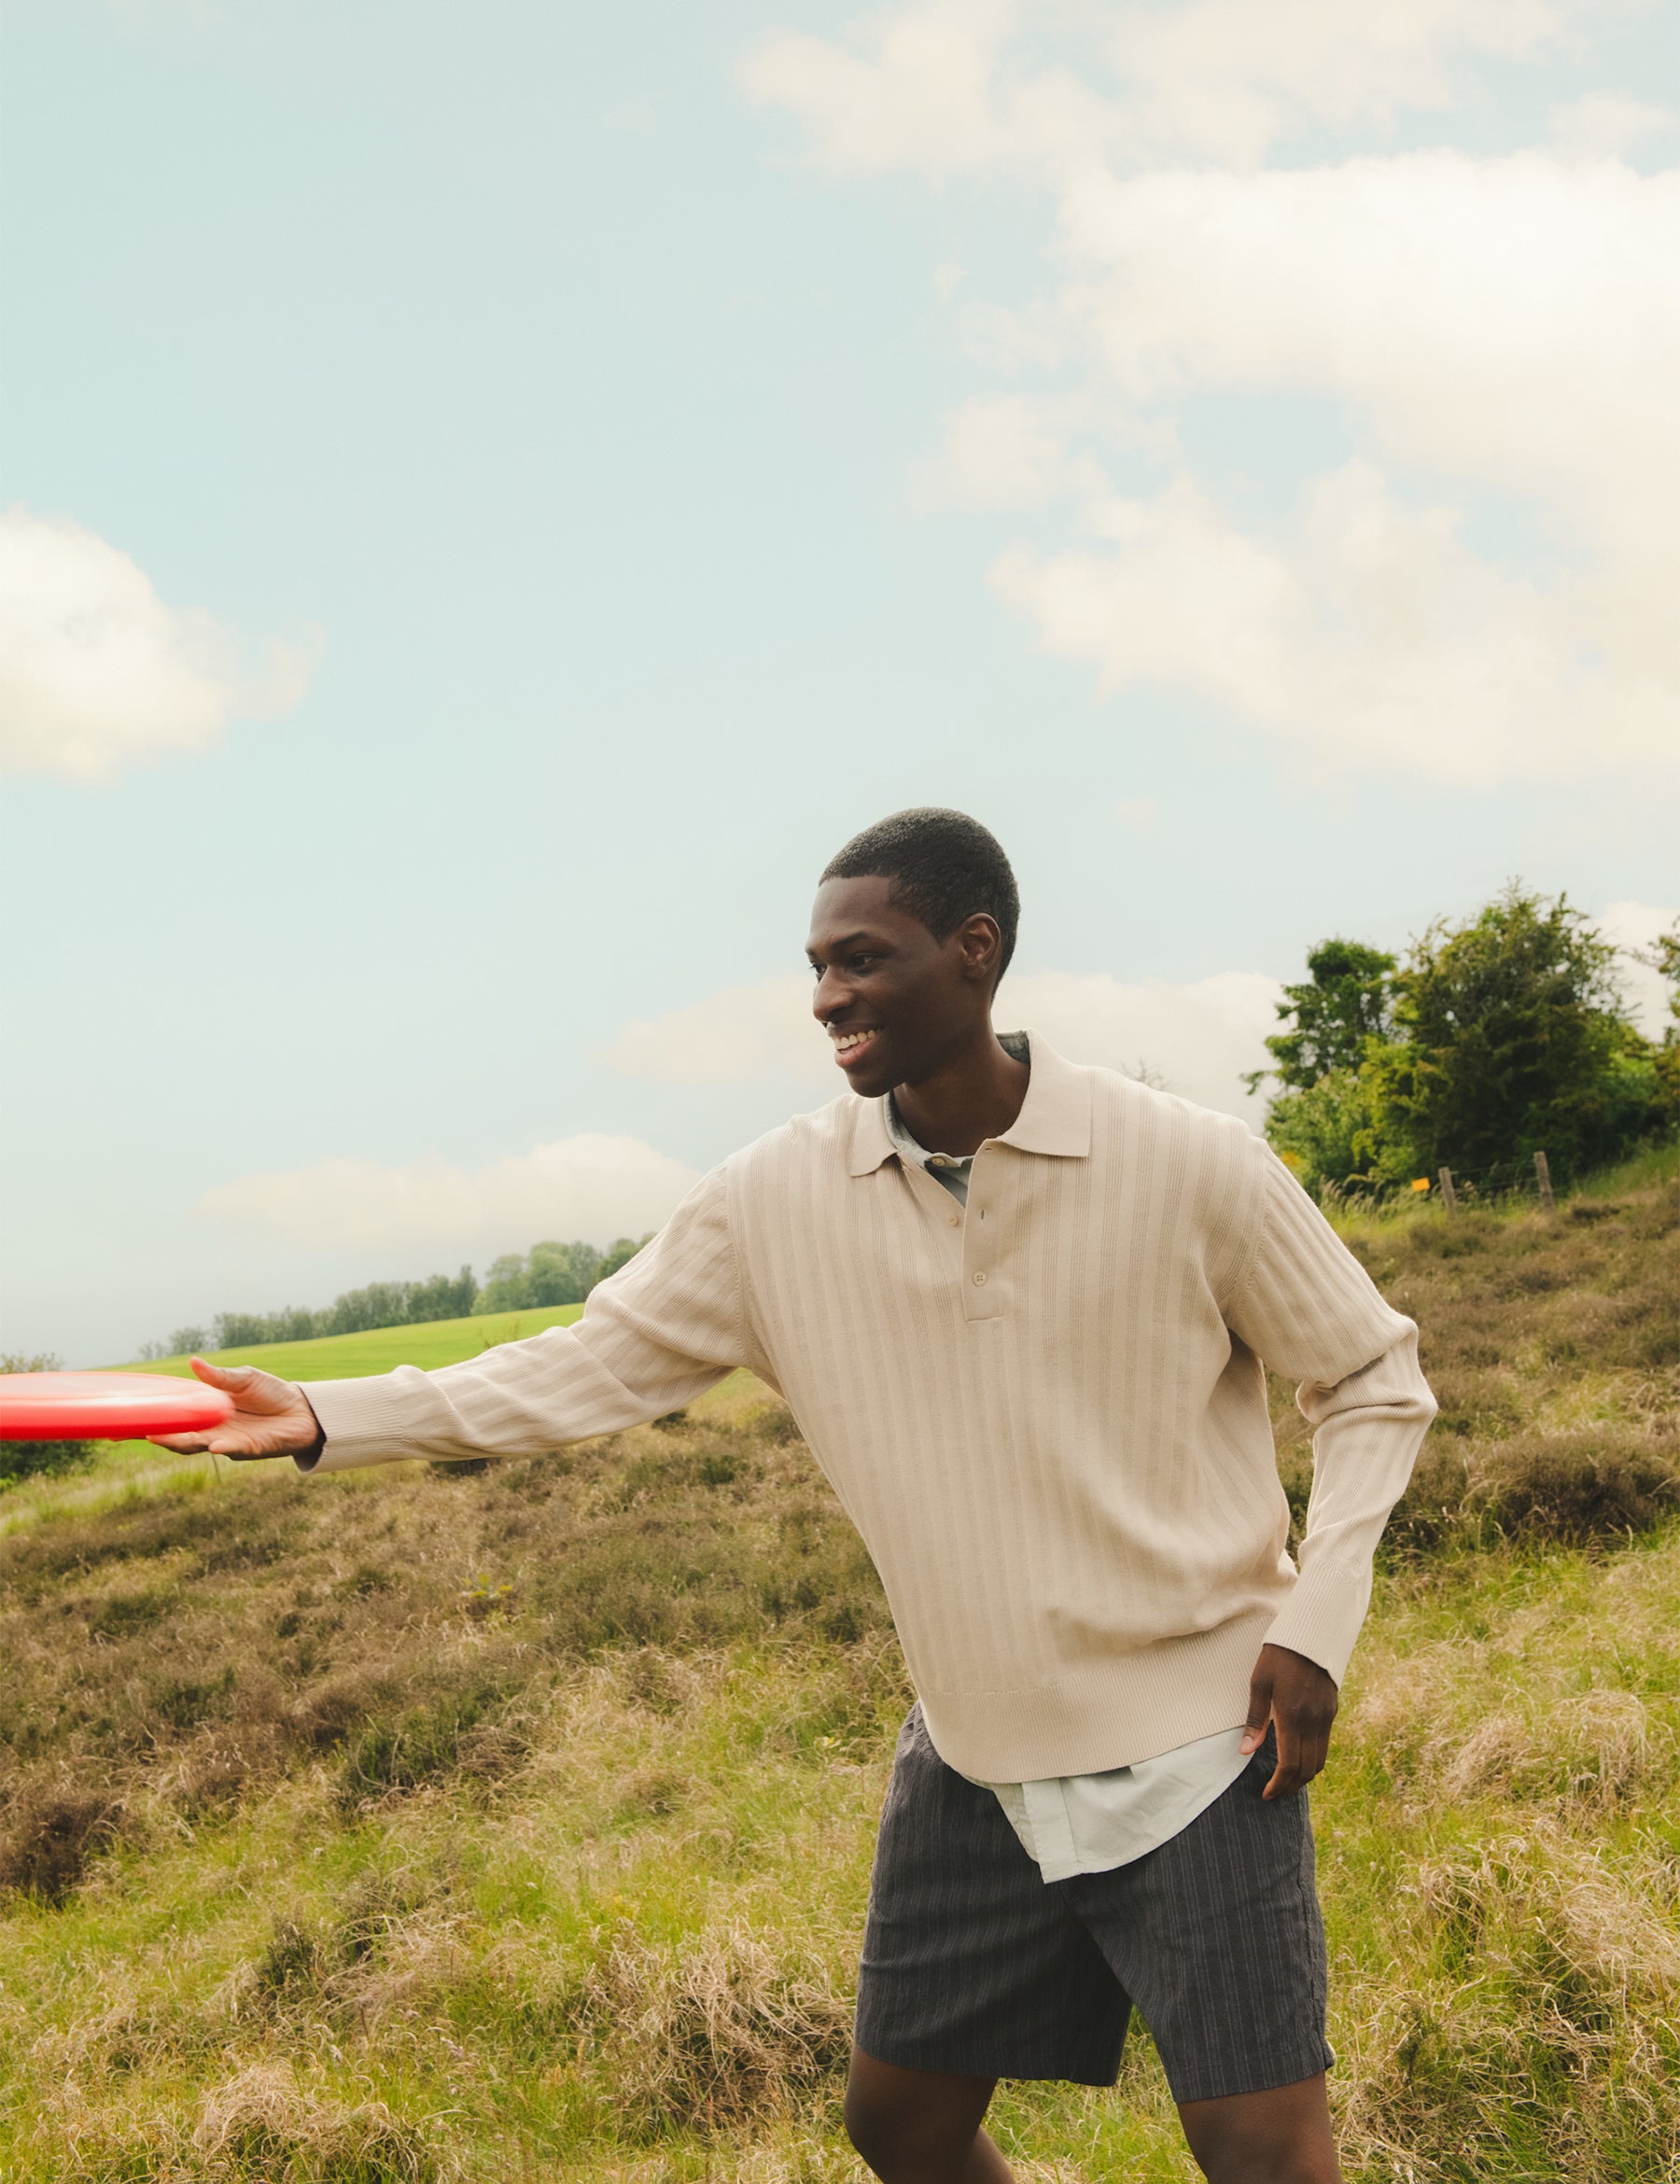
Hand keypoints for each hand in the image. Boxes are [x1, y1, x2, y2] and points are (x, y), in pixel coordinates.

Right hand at [148, 1358, 321, 1461]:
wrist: (303, 1410)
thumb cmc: (270, 1393)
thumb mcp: (244, 1379)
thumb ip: (219, 1377)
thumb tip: (193, 1361)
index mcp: (207, 1411)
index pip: (174, 1418)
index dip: (152, 1421)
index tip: (123, 1423)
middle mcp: (212, 1430)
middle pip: (180, 1436)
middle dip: (160, 1435)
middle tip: (139, 1431)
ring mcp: (229, 1441)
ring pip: (200, 1446)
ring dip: (182, 1442)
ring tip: (161, 1438)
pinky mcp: (250, 1449)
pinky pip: (233, 1450)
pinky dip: (223, 1447)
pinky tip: (214, 1444)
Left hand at [1241, 1642, 1338, 1799]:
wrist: (1312, 1633)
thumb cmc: (1278, 1656)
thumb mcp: (1259, 1683)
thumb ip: (1255, 1719)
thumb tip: (1245, 1751)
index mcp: (1292, 1717)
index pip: (1289, 1765)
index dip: (1278, 1785)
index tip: (1267, 1794)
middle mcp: (1314, 1722)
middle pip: (1308, 1769)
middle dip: (1292, 1786)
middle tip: (1275, 1792)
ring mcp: (1326, 1717)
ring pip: (1321, 1760)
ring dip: (1305, 1776)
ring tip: (1287, 1780)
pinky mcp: (1332, 1710)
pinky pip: (1325, 1744)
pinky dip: (1313, 1758)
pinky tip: (1299, 1756)